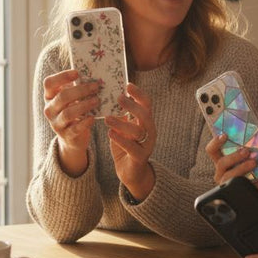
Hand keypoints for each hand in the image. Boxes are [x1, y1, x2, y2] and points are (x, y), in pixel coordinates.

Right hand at [43, 69, 99, 175]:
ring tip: (97, 100)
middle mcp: (49, 109)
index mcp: (49, 96)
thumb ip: (76, 87)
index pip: (49, 83)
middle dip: (81, 90)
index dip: (62, 76)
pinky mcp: (66, 135)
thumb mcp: (72, 99)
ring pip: (68, 113)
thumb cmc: (73, 111)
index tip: (77, 72)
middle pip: (62, 96)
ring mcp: (56, 123)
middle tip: (96, 86)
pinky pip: (75, 128)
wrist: (72, 138)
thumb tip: (93, 73)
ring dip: (84, 105)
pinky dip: (85, 122)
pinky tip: (93, 117)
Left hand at [105, 83, 156, 199]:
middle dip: (132, 105)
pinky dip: (120, 140)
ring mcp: (147, 145)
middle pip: (145, 115)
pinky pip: (132, 147)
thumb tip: (109, 97)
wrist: (132, 172)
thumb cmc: (126, 146)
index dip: (139, 94)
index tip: (128, 85)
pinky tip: (110, 134)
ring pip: (138, 131)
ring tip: (107, 118)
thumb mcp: (123, 128)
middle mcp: (149, 131)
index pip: (147, 104)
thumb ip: (120, 115)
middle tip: (118, 98)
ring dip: (122, 123)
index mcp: (146, 122)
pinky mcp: (140, 157)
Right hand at [204, 134, 257, 202]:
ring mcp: (226, 184)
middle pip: (221, 162)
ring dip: (241, 167)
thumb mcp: (255, 160)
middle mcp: (222, 172)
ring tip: (253, 163)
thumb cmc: (257, 174)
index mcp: (223, 160)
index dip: (215, 142)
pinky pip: (237, 187)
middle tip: (246, 151)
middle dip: (234, 156)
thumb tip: (257, 141)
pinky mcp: (233, 193)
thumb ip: (253, 151)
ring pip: (228, 176)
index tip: (224, 135)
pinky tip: (256, 178)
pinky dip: (247, 180)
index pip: (212, 150)